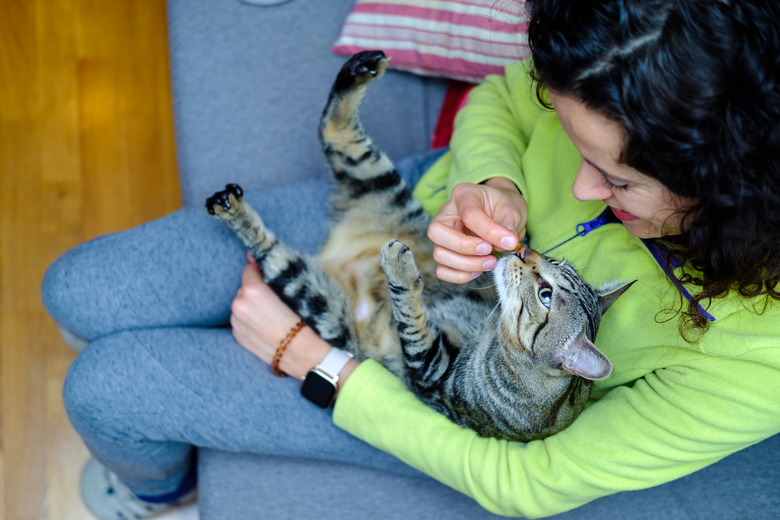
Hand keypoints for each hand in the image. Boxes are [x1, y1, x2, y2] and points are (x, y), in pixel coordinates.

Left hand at [230, 256, 334, 379]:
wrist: (303, 355)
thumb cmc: (304, 320)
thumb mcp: (291, 290)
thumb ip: (267, 272)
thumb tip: (250, 256)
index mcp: (251, 290)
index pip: (249, 269)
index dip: (262, 273)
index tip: (272, 280)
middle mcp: (239, 305)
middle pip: (244, 288)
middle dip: (257, 291)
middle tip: (276, 301)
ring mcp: (236, 322)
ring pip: (242, 305)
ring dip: (252, 306)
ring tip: (272, 316)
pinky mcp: (237, 336)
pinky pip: (241, 320)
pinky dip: (251, 321)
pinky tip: (266, 327)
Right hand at [427, 179, 526, 282]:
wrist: (501, 213)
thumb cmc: (503, 208)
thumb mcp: (511, 210)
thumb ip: (507, 227)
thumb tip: (505, 245)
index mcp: (463, 195)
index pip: (469, 214)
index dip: (489, 232)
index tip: (510, 242)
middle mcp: (446, 214)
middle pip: (437, 232)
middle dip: (464, 247)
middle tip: (489, 251)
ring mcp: (442, 235)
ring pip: (439, 254)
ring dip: (466, 264)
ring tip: (490, 262)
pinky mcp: (445, 253)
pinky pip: (442, 270)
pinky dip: (460, 275)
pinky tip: (479, 270)